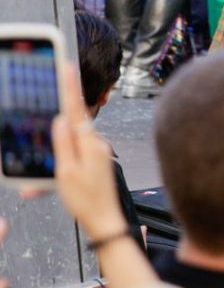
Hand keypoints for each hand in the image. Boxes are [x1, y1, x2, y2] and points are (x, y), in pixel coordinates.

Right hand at [51, 67, 126, 240]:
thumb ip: (63, 144)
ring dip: (57, 149)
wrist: (105, 220)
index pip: (76, 110)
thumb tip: (60, 118)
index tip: (67, 66)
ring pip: (71, 140)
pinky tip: (53, 177)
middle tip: (53, 88)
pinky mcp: (95, 160)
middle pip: (72, 122)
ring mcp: (97, 151)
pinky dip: (62, 160)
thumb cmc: (85, 200)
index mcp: (89, 144)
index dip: (70, 87)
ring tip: (53, 167)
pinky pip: (74, 153)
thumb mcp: (66, 173)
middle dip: (58, 114)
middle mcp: (96, 143)